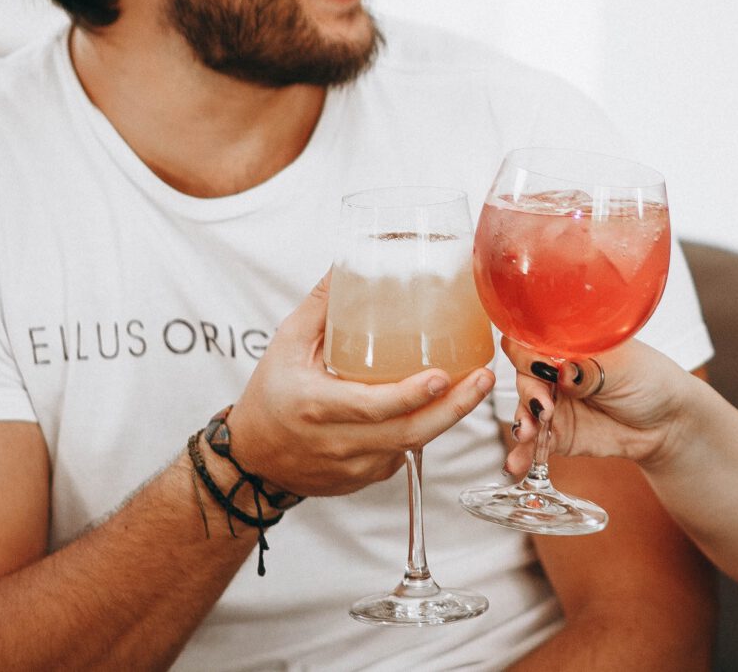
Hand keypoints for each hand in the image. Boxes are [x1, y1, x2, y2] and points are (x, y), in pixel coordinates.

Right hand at [223, 272, 494, 497]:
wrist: (253, 460)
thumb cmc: (269, 396)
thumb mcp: (286, 344)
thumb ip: (322, 304)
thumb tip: (351, 260)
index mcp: (316, 407)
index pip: (371, 407)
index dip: (410, 395)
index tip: (442, 376)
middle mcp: (338, 443)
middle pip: (408, 433)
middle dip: (454, 408)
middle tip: (484, 376)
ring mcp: (356, 466)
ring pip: (413, 445)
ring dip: (449, 416)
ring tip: (479, 383)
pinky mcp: (366, 477)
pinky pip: (404, 452)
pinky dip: (426, 427)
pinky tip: (447, 402)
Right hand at [502, 336, 698, 474]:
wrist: (668, 422)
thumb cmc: (649, 381)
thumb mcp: (622, 368)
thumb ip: (588, 368)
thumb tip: (561, 371)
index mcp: (569, 345)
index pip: (535, 342)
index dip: (529, 353)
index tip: (540, 368)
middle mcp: (556, 373)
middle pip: (525, 376)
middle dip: (529, 391)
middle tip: (543, 406)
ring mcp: (555, 406)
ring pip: (525, 410)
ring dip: (521, 421)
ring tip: (527, 433)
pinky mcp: (558, 436)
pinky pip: (533, 444)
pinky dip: (522, 453)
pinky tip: (516, 462)